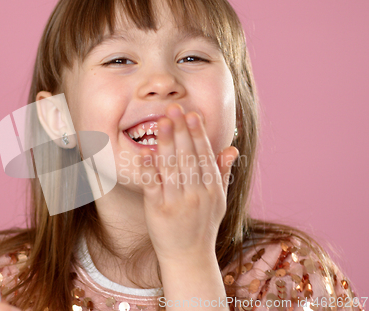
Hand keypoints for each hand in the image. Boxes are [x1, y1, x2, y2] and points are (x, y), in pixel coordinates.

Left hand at [139, 103, 238, 265]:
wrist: (189, 257)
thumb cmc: (203, 226)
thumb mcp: (219, 201)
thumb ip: (222, 173)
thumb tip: (231, 148)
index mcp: (212, 189)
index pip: (204, 156)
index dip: (198, 134)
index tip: (192, 114)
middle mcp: (197, 194)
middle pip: (188, 157)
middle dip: (181, 131)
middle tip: (174, 108)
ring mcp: (178, 202)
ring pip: (172, 168)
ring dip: (167, 143)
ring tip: (162, 122)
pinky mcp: (159, 211)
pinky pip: (153, 187)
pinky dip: (149, 169)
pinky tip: (145, 153)